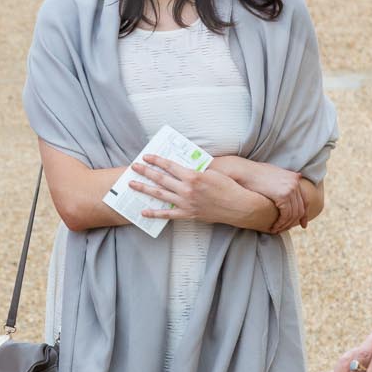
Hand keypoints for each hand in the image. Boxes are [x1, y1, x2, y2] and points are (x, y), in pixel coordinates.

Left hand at [127, 155, 268, 227]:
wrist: (238, 206)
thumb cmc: (228, 187)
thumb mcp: (213, 172)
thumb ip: (196, 170)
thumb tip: (183, 166)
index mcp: (193, 176)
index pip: (170, 166)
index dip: (157, 160)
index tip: (146, 156)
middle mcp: (187, 190)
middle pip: (161, 179)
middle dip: (145, 172)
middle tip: (134, 167)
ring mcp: (186, 203)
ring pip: (160, 195)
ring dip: (145, 189)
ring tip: (132, 184)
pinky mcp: (188, 214)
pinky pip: (168, 214)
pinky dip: (155, 213)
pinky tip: (144, 211)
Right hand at [218, 156, 307, 232]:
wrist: (243, 172)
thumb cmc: (253, 174)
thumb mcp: (271, 174)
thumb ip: (281, 180)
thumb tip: (285, 186)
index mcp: (294, 178)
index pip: (305, 199)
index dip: (304, 214)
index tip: (302, 224)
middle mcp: (295, 182)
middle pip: (300, 208)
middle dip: (294, 221)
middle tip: (286, 230)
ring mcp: (291, 188)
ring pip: (293, 213)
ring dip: (285, 224)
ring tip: (277, 229)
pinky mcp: (284, 195)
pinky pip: (286, 214)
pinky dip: (281, 223)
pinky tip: (274, 227)